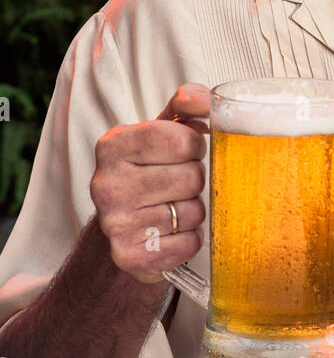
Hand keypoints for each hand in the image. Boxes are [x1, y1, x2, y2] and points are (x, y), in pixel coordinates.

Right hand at [89, 83, 210, 284]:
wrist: (126, 227)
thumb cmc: (152, 169)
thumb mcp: (164, 130)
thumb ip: (186, 105)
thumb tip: (203, 100)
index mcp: (113, 145)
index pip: (184, 141)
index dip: (195, 147)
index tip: (185, 153)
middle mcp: (106, 184)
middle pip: (192, 177)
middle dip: (195, 180)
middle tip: (178, 184)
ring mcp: (114, 223)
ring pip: (193, 212)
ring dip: (193, 210)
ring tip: (172, 207)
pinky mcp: (129, 256)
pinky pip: (189, 244)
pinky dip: (190, 239)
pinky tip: (171, 232)